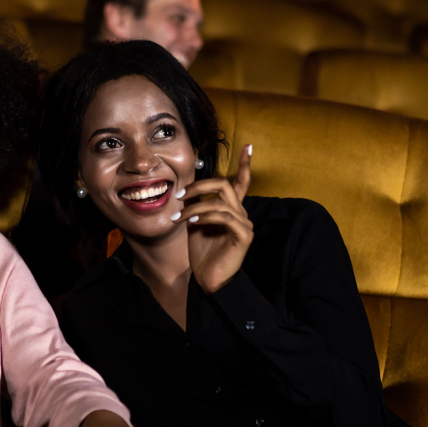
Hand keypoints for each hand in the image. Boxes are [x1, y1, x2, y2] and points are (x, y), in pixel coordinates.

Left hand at [172, 145, 253, 293]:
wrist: (208, 280)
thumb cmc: (202, 253)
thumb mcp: (195, 224)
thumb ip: (196, 205)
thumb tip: (185, 190)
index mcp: (232, 208)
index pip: (241, 181)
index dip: (245, 164)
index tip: (248, 146)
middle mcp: (241, 213)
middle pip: (223, 184)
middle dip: (199, 185)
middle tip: (179, 195)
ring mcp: (244, 224)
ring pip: (219, 201)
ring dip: (194, 207)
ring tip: (179, 217)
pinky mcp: (243, 236)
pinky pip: (224, 217)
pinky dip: (205, 217)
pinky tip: (192, 223)